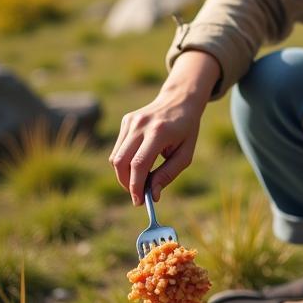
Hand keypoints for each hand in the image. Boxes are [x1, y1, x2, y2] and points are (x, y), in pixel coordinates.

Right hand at [110, 51, 219, 205]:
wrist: (179, 100)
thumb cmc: (186, 130)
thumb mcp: (185, 153)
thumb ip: (168, 174)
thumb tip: (152, 195)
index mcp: (159, 132)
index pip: (139, 164)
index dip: (135, 186)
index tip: (139, 201)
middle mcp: (141, 125)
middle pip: (121, 162)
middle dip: (127, 184)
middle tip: (138, 195)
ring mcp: (130, 121)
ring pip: (116, 157)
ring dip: (125, 174)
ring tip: (142, 178)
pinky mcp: (125, 121)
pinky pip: (118, 149)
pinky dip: (125, 162)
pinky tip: (140, 161)